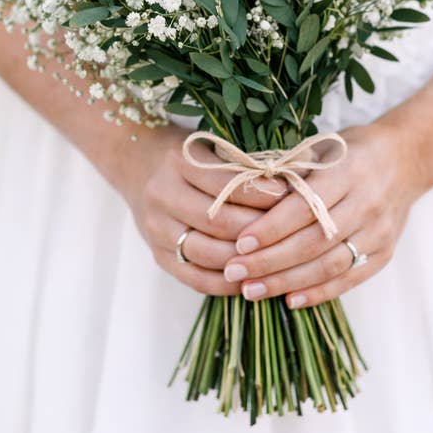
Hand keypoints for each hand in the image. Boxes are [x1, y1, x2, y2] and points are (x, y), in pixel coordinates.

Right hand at [122, 124, 288, 295]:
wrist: (138, 165)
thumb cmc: (188, 156)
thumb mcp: (210, 149)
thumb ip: (243, 166)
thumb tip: (294, 182)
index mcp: (179, 163)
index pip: (229, 184)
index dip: (263, 194)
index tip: (293, 197)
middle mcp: (163, 196)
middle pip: (220, 222)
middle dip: (260, 231)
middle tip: (292, 234)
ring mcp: (157, 230)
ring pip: (208, 254)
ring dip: (246, 260)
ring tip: (277, 259)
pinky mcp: (158, 256)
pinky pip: (196, 278)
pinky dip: (227, 283)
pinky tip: (252, 279)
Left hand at [220, 119, 429, 308]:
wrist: (407, 158)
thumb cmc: (353, 150)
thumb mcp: (323, 148)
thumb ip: (291, 172)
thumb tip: (241, 196)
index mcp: (347, 171)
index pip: (303, 207)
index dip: (270, 228)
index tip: (239, 243)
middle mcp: (366, 203)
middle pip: (313, 241)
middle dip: (269, 261)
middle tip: (234, 271)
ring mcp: (379, 231)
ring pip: (329, 265)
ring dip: (287, 281)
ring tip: (251, 290)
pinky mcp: (385, 252)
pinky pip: (350, 278)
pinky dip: (319, 292)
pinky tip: (290, 300)